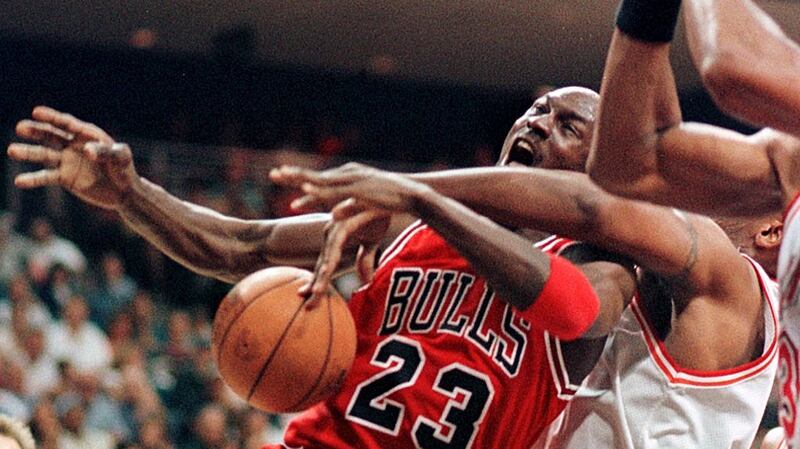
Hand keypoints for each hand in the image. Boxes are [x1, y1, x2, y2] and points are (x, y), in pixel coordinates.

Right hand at [8, 106, 138, 209]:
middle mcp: (73, 145)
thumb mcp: (121, 157)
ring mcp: (67, 161)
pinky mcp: (64, 178)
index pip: (67, 124)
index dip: (52, 117)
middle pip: (51, 135)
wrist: (124, 192)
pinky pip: (46, 177)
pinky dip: (33, 179)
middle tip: (20, 127)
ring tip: (12, 150)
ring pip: (44, 154)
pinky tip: (19, 181)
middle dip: (36, 130)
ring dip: (28, 152)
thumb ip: (106, 152)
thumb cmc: (125, 169)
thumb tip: (87, 150)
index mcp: (87, 135)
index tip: (36, 111)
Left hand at [269, 162, 430, 214]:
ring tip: (287, 183)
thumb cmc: (390, 200)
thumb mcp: (362, 203)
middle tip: (272, 174)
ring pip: (324, 183)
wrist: (413, 194)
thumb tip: (332, 215)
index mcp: (346, 177)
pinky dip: (325, 194)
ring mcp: (354, 182)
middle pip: (315, 176)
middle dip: (294, 175)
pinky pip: (340, 194)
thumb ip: (347, 208)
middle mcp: (347, 175)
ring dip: (305, 183)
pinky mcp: (363, 191)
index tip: (278, 175)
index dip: (298, 177)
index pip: (317, 178)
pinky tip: (312, 195)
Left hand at [301, 202, 390, 304]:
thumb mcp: (371, 242)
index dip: (316, 284)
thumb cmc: (377, 214)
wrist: (391, 191)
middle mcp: (334, 233)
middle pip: (323, 263)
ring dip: (324, 271)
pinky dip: (334, 251)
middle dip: (316, 284)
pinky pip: (343, 234)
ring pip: (330, 252)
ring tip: (318, 289)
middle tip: (306, 303)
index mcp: (335, 239)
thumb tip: (364, 282)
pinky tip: (329, 264)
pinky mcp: (352, 215)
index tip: (306, 302)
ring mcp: (341, 224)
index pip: (323, 266)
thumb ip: (364, 260)